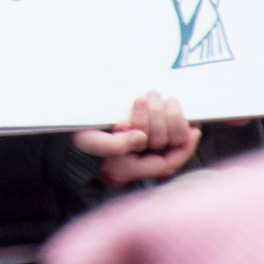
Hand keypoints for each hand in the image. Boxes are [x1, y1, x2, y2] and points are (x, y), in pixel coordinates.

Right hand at [75, 90, 199, 187]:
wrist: (71, 141)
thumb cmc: (81, 144)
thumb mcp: (92, 144)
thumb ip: (116, 144)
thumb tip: (142, 138)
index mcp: (135, 168)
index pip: (170, 162)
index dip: (185, 146)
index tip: (192, 128)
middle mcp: (144, 160)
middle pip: (169, 142)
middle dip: (165, 117)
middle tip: (153, 95)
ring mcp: (144, 147)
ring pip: (168, 133)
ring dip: (164, 112)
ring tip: (152, 95)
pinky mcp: (142, 133)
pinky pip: (166, 127)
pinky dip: (168, 114)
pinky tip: (168, 104)